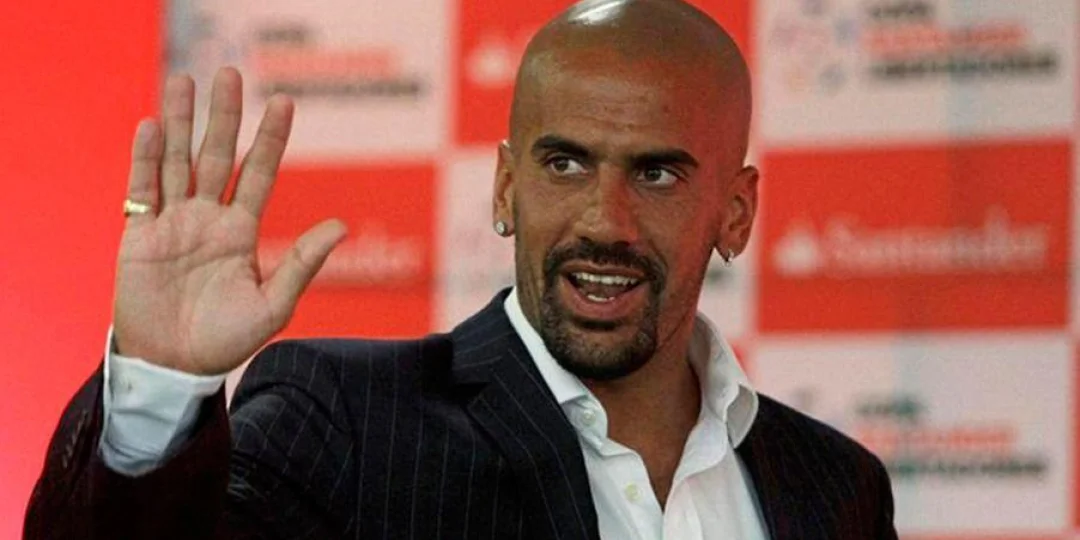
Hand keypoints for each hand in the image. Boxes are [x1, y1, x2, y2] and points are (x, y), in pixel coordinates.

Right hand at [113, 68, 345, 374]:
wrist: (175, 367)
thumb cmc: (227, 341)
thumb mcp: (273, 305)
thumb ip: (303, 264)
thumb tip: (341, 226)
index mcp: (242, 231)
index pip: (259, 173)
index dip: (270, 139)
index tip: (284, 102)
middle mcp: (209, 218)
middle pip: (217, 155)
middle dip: (224, 116)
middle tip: (230, 73)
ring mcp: (172, 223)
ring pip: (177, 161)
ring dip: (178, 122)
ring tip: (184, 80)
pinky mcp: (139, 235)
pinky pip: (142, 189)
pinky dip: (145, 159)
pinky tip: (150, 128)